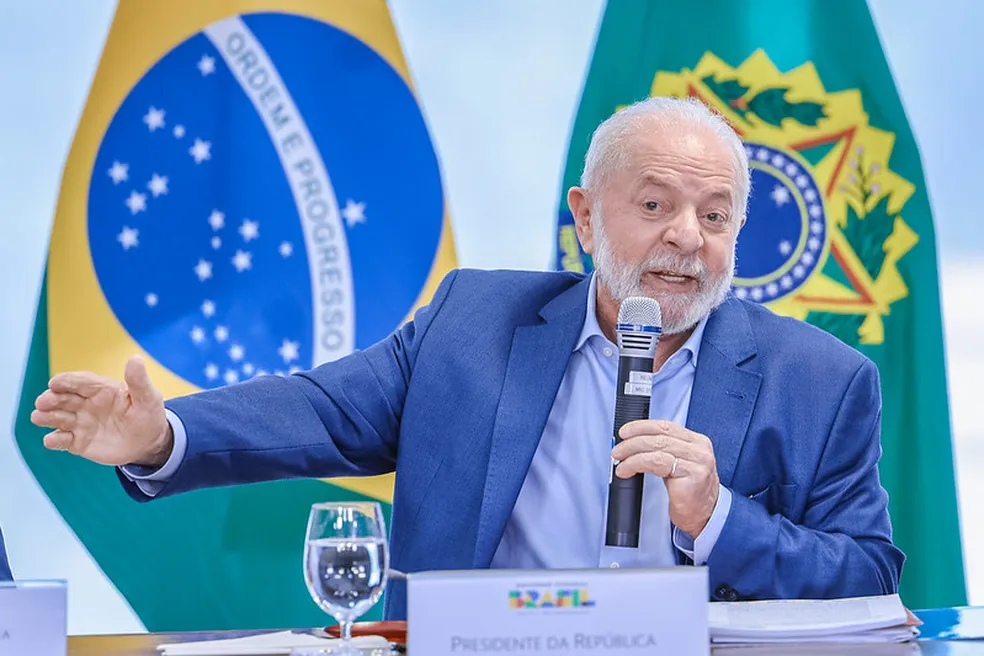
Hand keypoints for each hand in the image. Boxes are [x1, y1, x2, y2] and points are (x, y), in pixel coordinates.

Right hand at [30, 355, 172, 467]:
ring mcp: (80, 422)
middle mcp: (86, 404)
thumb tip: (135, 358)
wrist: (149, 443)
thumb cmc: (148, 415)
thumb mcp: (148, 397)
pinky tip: (51, 440)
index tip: (55, 383)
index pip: (81, 382)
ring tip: (38, 417)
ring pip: (58, 418)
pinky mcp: (78, 442)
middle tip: (43, 402)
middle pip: (63, 398)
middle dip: (51, 399)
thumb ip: (139, 381)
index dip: (67, 381)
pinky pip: (62, 440)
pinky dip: (55, 440)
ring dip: (47, 417)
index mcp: (101, 389)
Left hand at [612, 419, 719, 537]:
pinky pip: (657, 463)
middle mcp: (699, 449)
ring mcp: (697, 462)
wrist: (704, 516)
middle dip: (633, 441)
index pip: (666, 426)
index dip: (642, 426)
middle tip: (617, 450)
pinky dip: (636, 464)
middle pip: (660, 436)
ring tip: (620, 462)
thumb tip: (632, 443)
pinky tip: (627, 471)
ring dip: (632, 453)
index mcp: (697, 442)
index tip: (625, 432)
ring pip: (657, 448)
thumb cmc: (688, 492)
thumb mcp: (677, 465)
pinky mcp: (692, 475)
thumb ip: (663, 451)